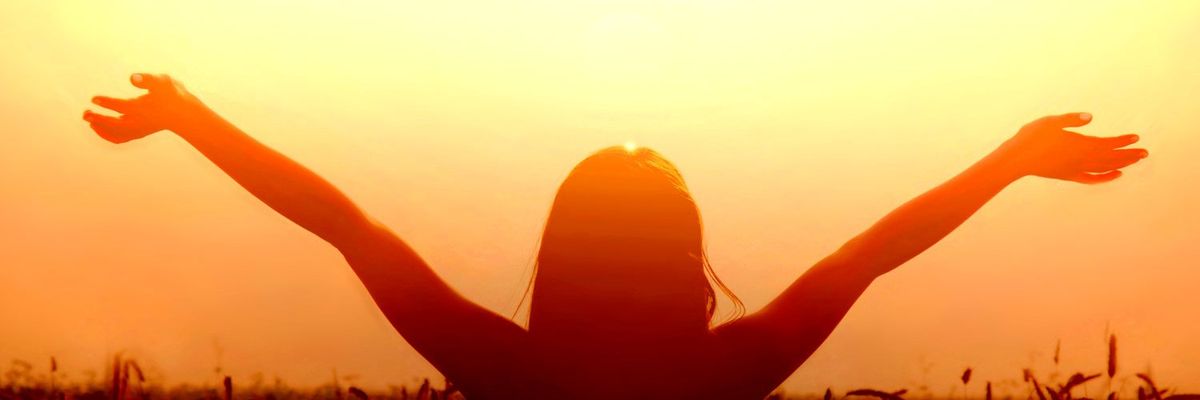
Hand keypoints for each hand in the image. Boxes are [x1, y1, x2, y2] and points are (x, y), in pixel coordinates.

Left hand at [83, 73, 205, 142]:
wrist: (183, 113)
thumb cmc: (172, 94)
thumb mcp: (162, 81)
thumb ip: (147, 79)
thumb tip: (132, 78)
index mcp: (144, 108)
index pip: (121, 106)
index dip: (106, 103)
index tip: (94, 99)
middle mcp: (140, 121)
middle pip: (115, 124)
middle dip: (98, 119)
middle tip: (85, 113)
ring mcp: (139, 129)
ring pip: (116, 133)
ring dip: (101, 128)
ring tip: (89, 121)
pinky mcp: (138, 133)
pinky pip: (120, 138)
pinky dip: (108, 135)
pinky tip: (98, 128)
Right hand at [992, 112, 1147, 183]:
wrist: (1016, 159)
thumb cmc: (1031, 137)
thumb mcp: (1051, 122)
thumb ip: (1072, 119)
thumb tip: (1091, 117)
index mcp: (1080, 144)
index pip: (1108, 143)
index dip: (1123, 141)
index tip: (1136, 137)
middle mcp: (1082, 159)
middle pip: (1111, 158)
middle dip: (1129, 155)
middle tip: (1145, 153)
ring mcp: (1076, 169)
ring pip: (1106, 168)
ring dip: (1122, 164)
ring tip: (1135, 161)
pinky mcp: (1069, 176)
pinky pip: (1093, 179)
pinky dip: (1107, 177)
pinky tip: (1116, 175)